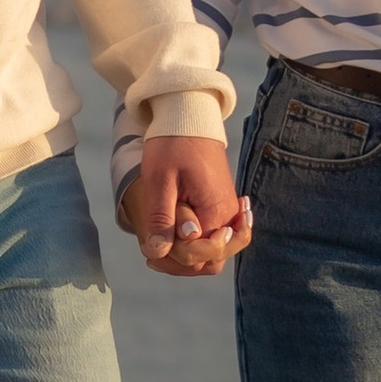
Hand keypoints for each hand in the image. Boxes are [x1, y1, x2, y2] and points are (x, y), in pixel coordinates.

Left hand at [130, 134, 251, 277]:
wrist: (189, 119)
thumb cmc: (172, 145)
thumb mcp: (160, 181)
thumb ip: (161, 219)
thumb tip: (159, 253)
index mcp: (216, 211)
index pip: (200, 254)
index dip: (175, 256)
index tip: (153, 246)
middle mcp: (228, 216)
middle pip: (212, 260)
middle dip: (182, 262)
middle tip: (152, 253)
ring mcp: (227, 213)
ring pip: (214, 253)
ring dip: (188, 257)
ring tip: (159, 247)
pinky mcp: (222, 208)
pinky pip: (213, 238)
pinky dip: (194, 245)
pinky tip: (169, 239)